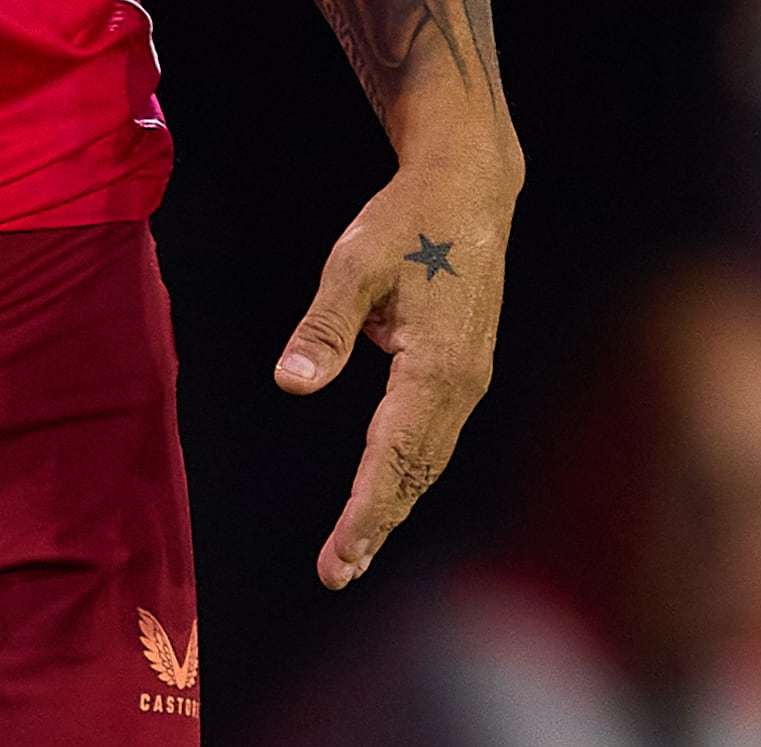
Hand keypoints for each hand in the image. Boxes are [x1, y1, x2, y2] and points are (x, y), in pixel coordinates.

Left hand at [278, 147, 513, 588]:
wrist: (468, 189)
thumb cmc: (408, 221)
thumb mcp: (354, 263)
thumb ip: (323, 327)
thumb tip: (291, 383)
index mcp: (435, 366)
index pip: (393, 457)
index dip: (365, 512)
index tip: (340, 557)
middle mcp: (461, 384)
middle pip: (415, 472)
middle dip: (376, 524)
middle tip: (337, 571)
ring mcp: (469, 380)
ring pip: (428, 460)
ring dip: (392, 504)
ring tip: (354, 549)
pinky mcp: (464, 370)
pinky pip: (435, 438)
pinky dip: (409, 473)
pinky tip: (386, 492)